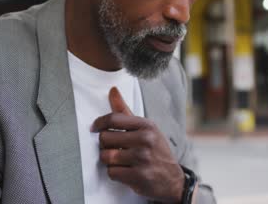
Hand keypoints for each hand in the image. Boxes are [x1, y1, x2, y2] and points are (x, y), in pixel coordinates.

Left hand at [91, 87, 183, 202]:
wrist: (172, 179)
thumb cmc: (155, 150)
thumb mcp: (145, 128)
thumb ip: (125, 111)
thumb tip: (112, 90)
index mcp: (146, 125)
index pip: (113, 119)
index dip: (99, 123)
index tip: (94, 128)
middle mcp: (145, 140)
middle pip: (105, 138)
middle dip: (105, 145)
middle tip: (114, 148)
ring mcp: (142, 159)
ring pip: (106, 156)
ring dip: (109, 160)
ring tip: (120, 160)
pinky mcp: (139, 176)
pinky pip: (112, 172)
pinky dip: (115, 173)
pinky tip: (126, 171)